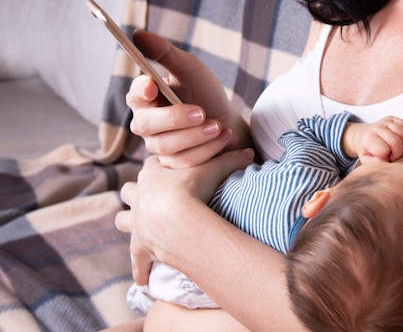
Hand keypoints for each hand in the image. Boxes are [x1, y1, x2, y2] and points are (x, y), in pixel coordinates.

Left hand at [115, 149, 253, 284]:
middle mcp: (139, 198)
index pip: (151, 165)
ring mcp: (137, 223)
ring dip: (128, 222)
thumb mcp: (216, 169)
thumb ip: (231, 159)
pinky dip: (139, 268)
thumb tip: (250, 152)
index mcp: (152, 175)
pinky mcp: (142, 246)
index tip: (171, 167)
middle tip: (152, 196)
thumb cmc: (195, 188)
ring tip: (136, 226)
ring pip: (122, 220)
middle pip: (129, 190)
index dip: (160, 166)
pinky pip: (136, 259)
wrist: (180, 219)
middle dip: (137, 192)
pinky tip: (142, 280)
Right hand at [127, 30, 250, 167]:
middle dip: (176, 119)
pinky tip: (223, 137)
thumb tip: (137, 33)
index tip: (152, 84)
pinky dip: (207, 149)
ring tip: (219, 126)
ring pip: (166, 146)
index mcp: (146, 98)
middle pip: (146, 125)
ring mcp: (158, 147)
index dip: (140, 91)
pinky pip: (183, 161)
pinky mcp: (173, 165)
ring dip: (197, 135)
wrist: (229, 123)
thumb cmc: (206, 93)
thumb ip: (166, 53)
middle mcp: (146, 124)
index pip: (134, 95)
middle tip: (201, 112)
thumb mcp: (190, 69)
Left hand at [344, 116, 402, 162]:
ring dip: (402, 141)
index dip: (388, 157)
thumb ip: (373, 163)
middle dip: (398, 151)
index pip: (384, 150)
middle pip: (395, 140)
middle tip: (393, 154)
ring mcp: (384, 122)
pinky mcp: (391, 118)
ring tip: (394, 145)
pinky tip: (398, 138)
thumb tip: (385, 160)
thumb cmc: (366, 150)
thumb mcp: (365, 160)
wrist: (362, 135)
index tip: (386, 157)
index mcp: (368, 139)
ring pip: (402, 132)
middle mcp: (376, 128)